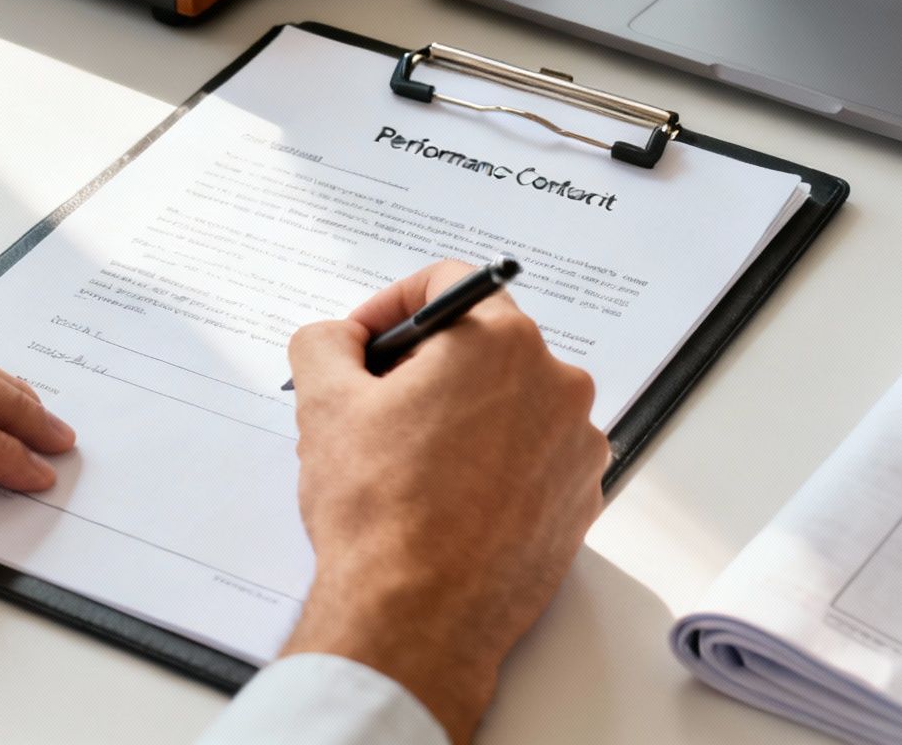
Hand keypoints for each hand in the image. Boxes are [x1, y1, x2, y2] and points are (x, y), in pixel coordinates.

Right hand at [282, 262, 607, 743]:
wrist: (416, 619)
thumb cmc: (380, 513)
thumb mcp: (323, 403)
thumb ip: (326, 342)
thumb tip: (337, 338)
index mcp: (501, 342)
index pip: (449, 283)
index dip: (393, 305)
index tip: (367, 342)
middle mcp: (556, 385)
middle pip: (482, 345)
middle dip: (425, 367)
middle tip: (375, 406)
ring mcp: (575, 447)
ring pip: (509, 403)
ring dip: (461, 417)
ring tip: (407, 463)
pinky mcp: (578, 500)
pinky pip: (531, 457)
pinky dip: (493, 464)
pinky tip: (446, 499)